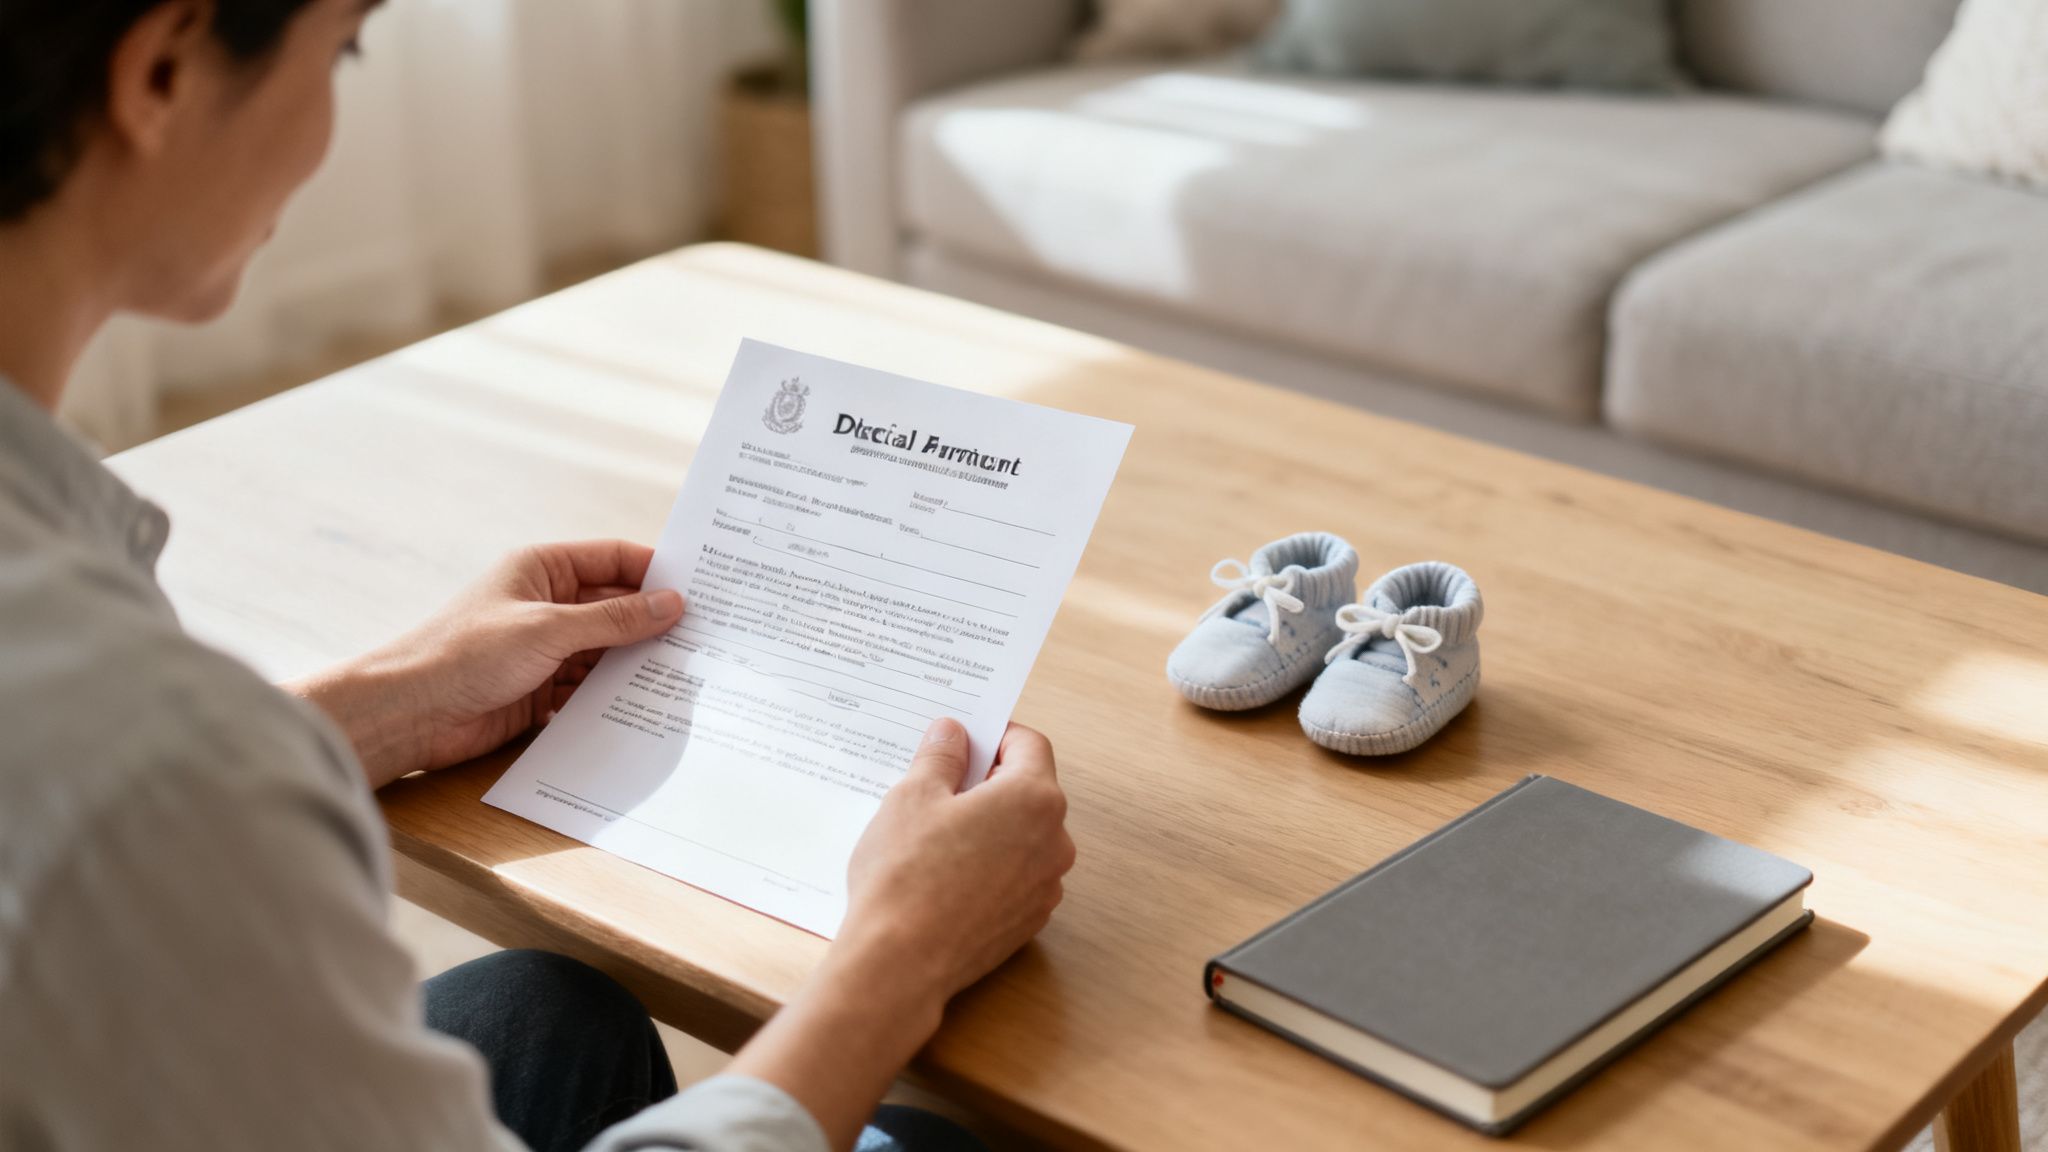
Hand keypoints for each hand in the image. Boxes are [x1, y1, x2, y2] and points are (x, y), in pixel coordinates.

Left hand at [290, 540, 683, 788]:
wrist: (409, 713)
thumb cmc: (464, 654)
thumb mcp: (548, 629)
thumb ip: (613, 619)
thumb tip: (670, 604)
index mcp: (543, 569)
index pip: (614, 559)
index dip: (656, 572)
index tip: (701, 589)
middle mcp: (547, 604)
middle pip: (616, 608)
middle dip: (653, 625)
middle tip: (705, 639)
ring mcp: (544, 649)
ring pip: (606, 652)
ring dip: (635, 666)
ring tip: (684, 678)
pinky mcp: (540, 690)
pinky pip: (589, 690)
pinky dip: (612, 698)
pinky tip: (644, 709)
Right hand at [836, 718, 1074, 1000]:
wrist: (901, 964)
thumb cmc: (906, 875)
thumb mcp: (913, 797)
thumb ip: (941, 756)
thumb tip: (953, 733)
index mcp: (1034, 799)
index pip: (1030, 745)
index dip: (995, 735)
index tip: (964, 739)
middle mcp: (1055, 842)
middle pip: (1030, 791)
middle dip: (989, 782)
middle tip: (941, 785)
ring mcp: (1046, 887)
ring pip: (1023, 837)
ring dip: (991, 826)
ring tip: (937, 834)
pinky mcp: (1029, 921)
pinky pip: (1015, 876)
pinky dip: (991, 866)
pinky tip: (946, 874)